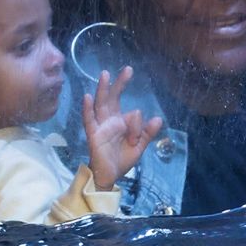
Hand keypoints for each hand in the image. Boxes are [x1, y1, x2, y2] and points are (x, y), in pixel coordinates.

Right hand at [82, 66, 163, 190]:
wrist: (110, 176)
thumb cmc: (122, 159)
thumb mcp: (139, 146)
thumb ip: (147, 133)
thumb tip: (158, 118)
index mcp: (121, 122)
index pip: (132, 113)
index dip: (137, 123)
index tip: (136, 137)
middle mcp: (110, 120)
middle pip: (113, 98)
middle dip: (120, 84)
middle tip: (128, 69)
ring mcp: (100, 126)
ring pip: (101, 104)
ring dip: (103, 90)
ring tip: (105, 75)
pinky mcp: (93, 135)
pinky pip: (89, 120)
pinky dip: (87, 109)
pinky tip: (87, 97)